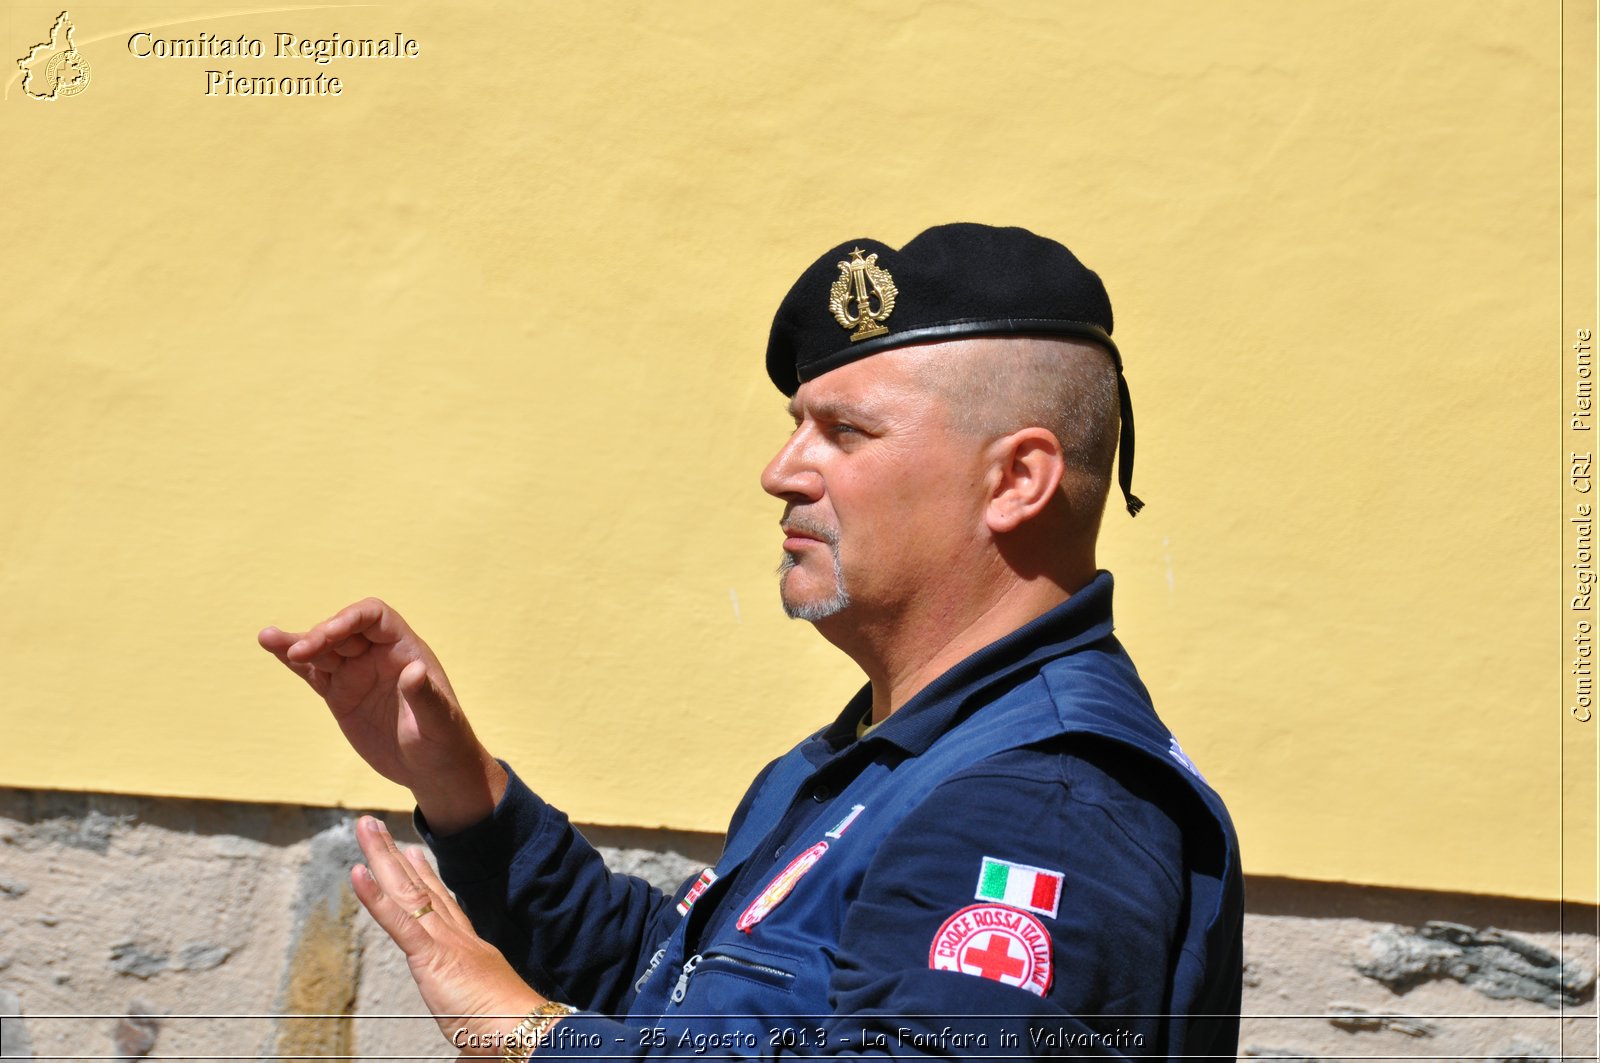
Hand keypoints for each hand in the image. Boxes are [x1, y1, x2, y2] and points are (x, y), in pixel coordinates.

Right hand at [259, 598, 504, 831]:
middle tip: (299, 653)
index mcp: (405, 650)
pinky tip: (273, 648)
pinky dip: (294, 662)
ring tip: (268, 638)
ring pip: (323, 650)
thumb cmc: (444, 742)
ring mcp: (357, 675)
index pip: (374, 617)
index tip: (328, 635)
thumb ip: (426, 696)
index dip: (349, 619)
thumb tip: (414, 669)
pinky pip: (314, 673)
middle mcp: (378, 655)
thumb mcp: (439, 723)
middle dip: (320, 636)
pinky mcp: (341, 696)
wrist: (432, 769)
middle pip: (342, 630)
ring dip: (297, 644)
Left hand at [352, 816, 550, 1056]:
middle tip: (375, 826)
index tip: (412, 854)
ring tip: (365, 827)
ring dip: (382, 858)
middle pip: (422, 889)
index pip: (443, 907)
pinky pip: (399, 921)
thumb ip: (470, 1035)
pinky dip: (375, 897)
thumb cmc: (510, 1035)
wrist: (524, 1032)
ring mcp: (445, 943)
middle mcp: (458, 938)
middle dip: (396, 856)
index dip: (427, 878)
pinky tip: (358, 873)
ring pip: (408, 893)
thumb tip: (469, 1056)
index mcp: (470, 952)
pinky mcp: (432, 956)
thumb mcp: (482, 1028)